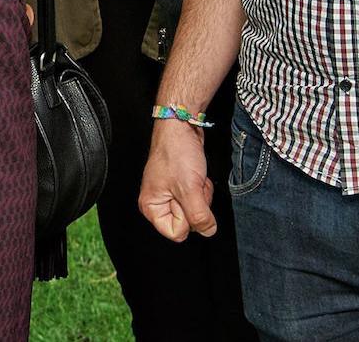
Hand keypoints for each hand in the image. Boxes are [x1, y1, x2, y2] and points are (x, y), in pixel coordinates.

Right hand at [139, 123, 217, 241]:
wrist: (181, 126)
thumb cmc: (177, 152)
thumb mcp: (190, 189)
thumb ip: (199, 216)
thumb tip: (208, 231)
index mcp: (151, 207)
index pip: (176, 232)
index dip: (188, 217)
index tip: (185, 196)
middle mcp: (158, 203)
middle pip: (187, 222)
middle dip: (197, 204)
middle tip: (192, 185)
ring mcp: (170, 194)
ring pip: (195, 211)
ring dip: (201, 195)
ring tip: (194, 178)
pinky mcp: (181, 187)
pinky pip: (198, 199)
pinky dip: (202, 188)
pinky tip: (197, 176)